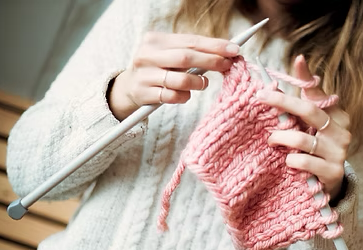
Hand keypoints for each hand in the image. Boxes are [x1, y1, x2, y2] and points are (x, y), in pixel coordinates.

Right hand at [108, 32, 239, 119]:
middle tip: (227, 66)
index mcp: (155, 40)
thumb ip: (192, 53)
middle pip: (186, 58)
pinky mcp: (143, 93)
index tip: (234, 50)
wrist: (128, 88)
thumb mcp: (169, 55)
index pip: (190, 41)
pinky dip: (183, 96)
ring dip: (198, 83)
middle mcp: (147, 55)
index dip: (214, 45)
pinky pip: (171, 96)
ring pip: (179, 79)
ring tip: (203, 84)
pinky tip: (185, 95)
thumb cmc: (157, 70)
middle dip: (211, 61)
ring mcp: (144, 75)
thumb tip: (226, 53)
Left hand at [257, 55, 350, 199]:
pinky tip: (287, 160)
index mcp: (336, 115)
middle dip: (282, 102)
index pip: (317, 92)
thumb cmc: (316, 145)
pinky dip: (291, 159)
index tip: (292, 62)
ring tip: (272, 139)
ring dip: (281, 137)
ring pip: (302, 139)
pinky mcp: (332, 172)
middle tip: (261, 96)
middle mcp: (340, 131)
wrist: (329, 181)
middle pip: (309, 110)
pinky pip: (304, 161)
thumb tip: (299, 59)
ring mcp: (338, 153)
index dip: (303, 77)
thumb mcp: (312, 121)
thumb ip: (308, 94)